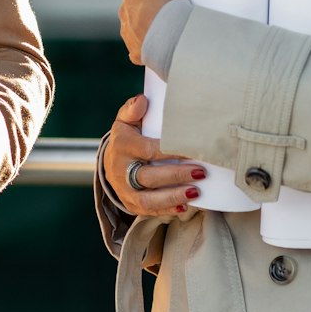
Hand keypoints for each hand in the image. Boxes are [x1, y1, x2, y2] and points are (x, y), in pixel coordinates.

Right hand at [102, 95, 202, 217]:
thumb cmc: (127, 137)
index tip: (192, 151)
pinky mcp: (131, 204)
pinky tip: (186, 206)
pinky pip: (148, 211)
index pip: (148, 150)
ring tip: (195, 192)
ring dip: (173, 197)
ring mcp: (124, 190)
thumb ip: (133, 109)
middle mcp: (121, 170)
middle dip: (176, 175)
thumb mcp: (126, 120)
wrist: (110, 162)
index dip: (170, 152)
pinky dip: (168, 211)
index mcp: (123, 146)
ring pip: (147, 199)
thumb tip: (143, 100)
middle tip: (201, 173)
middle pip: (148, 177)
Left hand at [119, 0, 186, 65]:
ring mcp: (129, 34)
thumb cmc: (169, 1)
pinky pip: (141, 47)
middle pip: (139, 6)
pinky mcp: (136, 52)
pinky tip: (161, 43)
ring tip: (169, 26)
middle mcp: (124, 13)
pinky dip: (149, 45)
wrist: (174, 37)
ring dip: (150, 26)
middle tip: (171, 9)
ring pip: (139, 26)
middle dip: (152, 7)